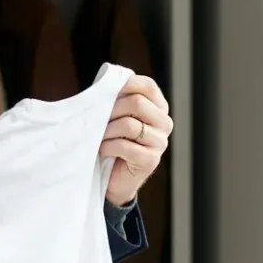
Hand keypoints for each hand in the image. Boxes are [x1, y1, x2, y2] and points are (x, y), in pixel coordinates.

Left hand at [100, 74, 171, 206]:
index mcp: (158, 108)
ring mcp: (160, 142)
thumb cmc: (112, 141)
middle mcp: (164, 123)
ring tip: (100, 137)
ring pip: (129, 125)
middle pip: (137, 103)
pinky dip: (109, 146)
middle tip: (98, 120)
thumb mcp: (115, 116)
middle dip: (111, 109)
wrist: (113, 178)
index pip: (148, 86)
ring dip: (107, 130)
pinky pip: (126, 146)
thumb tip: (105, 85)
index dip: (127, 84)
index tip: (107, 92)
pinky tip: (104, 150)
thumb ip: (116, 99)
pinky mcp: (151, 160)